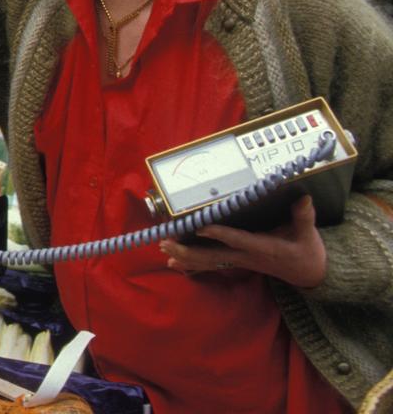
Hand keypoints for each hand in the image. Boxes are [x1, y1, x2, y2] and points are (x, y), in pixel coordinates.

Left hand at [159, 195, 326, 288]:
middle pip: (214, 255)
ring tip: (163, 248)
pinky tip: (172, 262)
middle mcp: (247, 256)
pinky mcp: (237, 263)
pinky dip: (191, 264)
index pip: (238, 240)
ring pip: (208, 261)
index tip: (200, 227)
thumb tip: (304, 198)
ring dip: (185, 255)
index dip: (220, 234)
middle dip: (189, 250)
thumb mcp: (308, 234)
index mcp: (264, 247)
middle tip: (166, 241)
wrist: (310, 274)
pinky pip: (211, 265)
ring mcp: (240, 261)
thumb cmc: (307, 251)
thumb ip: (303, 216)